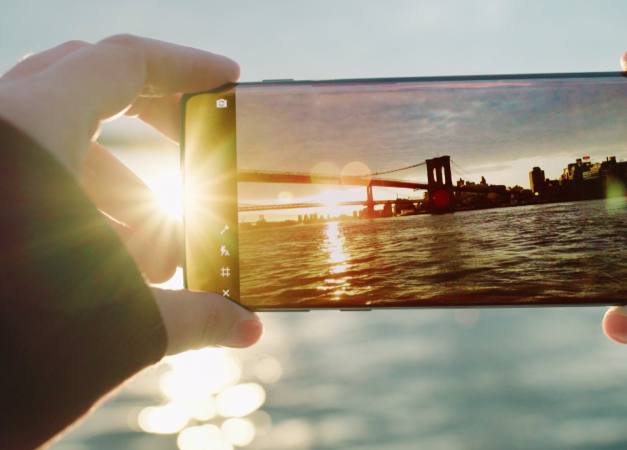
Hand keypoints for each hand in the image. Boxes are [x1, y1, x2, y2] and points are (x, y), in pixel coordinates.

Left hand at [0, 36, 261, 354]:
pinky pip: (23, 174)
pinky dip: (71, 205)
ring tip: (152, 257)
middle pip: (85, 89)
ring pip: (52, 141)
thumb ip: (196, 317)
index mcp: (29, 131)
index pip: (121, 61)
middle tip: (197, 160)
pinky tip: (103, 266)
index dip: (186, 66)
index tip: (228, 80)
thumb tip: (246, 327)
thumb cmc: (8, 352)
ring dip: (113, 188)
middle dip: (152, 133)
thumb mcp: (119, 327)